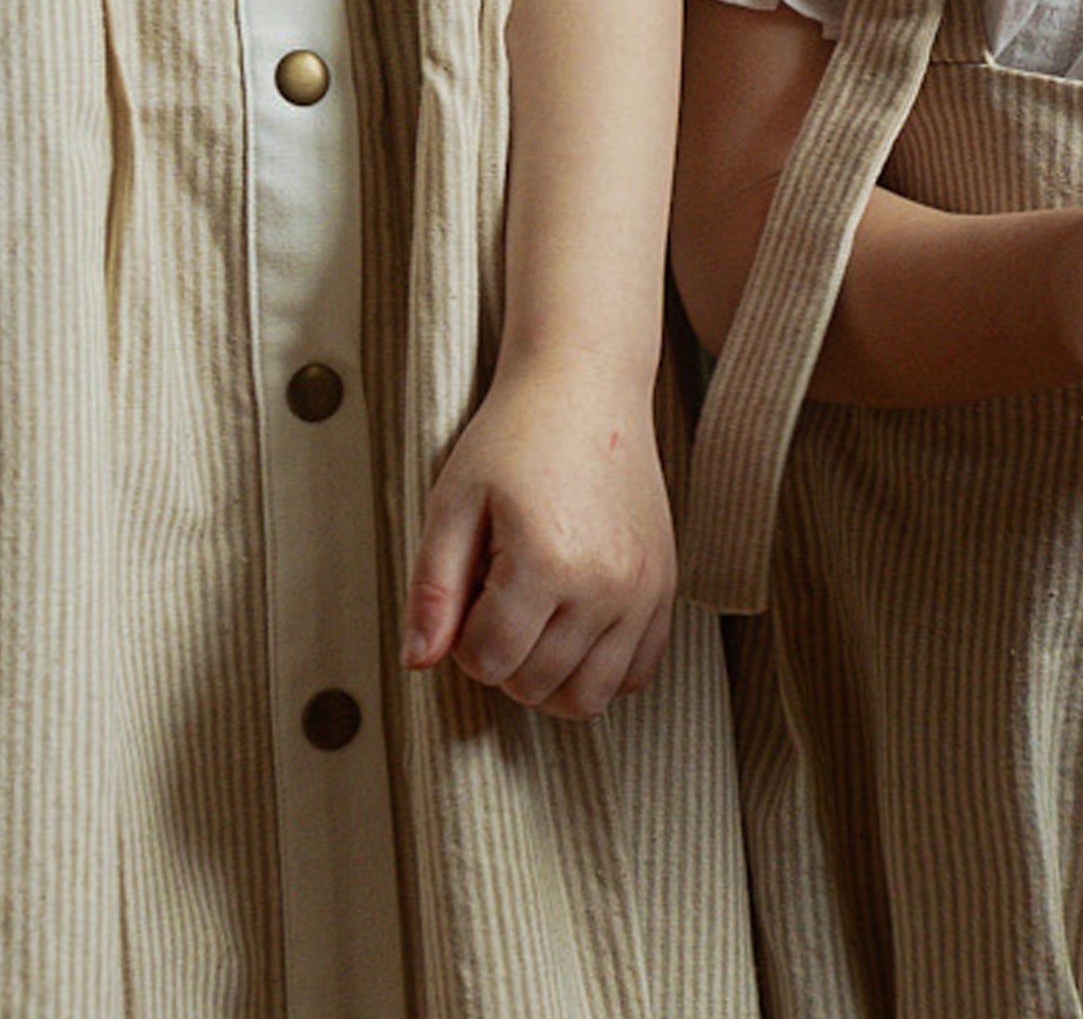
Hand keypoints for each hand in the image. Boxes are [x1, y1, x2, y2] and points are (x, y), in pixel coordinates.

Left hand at [403, 357, 673, 719]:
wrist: (587, 385)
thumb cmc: (513, 436)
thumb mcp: (454, 500)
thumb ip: (433, 588)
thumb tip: (416, 662)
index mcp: (545, 561)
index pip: (489, 661)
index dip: (462, 638)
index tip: (467, 587)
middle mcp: (603, 585)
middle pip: (536, 685)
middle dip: (502, 656)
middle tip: (495, 595)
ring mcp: (642, 590)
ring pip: (589, 698)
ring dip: (549, 676)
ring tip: (531, 618)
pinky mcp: (665, 586)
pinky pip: (637, 674)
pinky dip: (602, 669)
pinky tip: (574, 623)